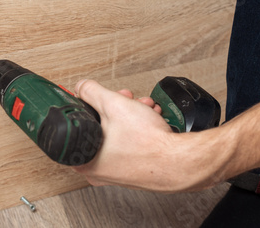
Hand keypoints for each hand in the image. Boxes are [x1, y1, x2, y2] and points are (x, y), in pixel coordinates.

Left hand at [72, 79, 191, 191]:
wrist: (180, 162)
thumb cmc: (148, 144)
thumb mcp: (113, 105)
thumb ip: (91, 92)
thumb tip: (82, 87)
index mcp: (84, 161)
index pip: (79, 125)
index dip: (91, 105)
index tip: (101, 98)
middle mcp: (98, 171)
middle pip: (99, 128)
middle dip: (116, 107)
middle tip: (125, 100)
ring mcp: (117, 172)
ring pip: (117, 134)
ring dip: (130, 114)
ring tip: (143, 107)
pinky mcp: (134, 170)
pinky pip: (130, 143)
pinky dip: (138, 129)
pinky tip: (149, 118)